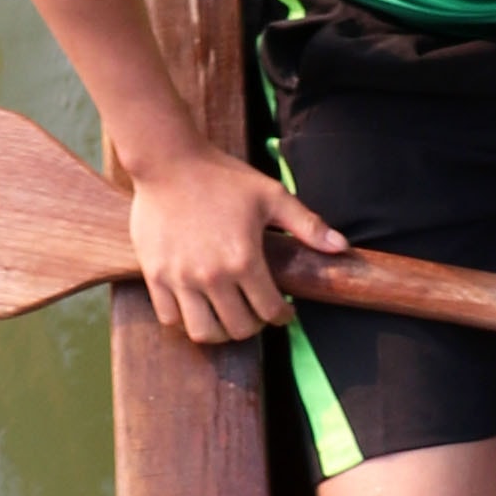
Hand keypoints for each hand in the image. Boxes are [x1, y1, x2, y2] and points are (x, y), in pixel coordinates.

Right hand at [127, 146, 341, 346]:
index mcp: (244, 259)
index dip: (282, 316)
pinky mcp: (155, 276)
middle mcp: (212, 277)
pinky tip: (198, 304)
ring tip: (228, 316)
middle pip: (237, 329)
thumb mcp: (271, 195)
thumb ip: (307, 225)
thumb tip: (341, 247)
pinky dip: (185, 319)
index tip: (284, 312)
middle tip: (258, 313)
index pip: (269, 311)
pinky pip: (170, 318)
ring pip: (202, 333)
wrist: (169, 162)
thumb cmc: (223, 177)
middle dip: (254, 326)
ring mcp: (180, 280)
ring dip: (220, 332)